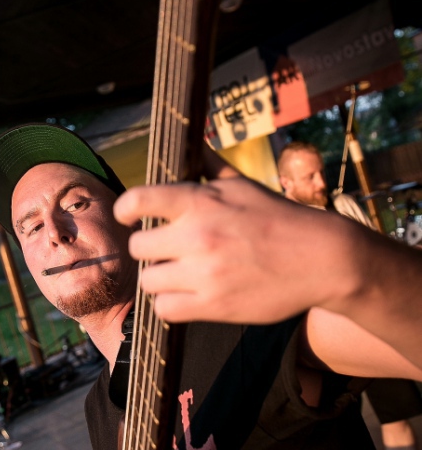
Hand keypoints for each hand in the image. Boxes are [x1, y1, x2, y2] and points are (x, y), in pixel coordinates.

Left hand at [113, 178, 352, 324]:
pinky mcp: (214, 305)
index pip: (139, 200)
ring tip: (179, 274)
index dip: (126, 209)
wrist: (323, 259)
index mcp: (202, 201)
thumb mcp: (243, 185)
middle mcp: (198, 236)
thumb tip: (192, 139)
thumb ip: (210, 166)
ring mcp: (205, 273)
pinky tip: (185, 295)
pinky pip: (165, 309)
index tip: (129, 215)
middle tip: (167, 249)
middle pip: (138, 246)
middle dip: (150, 247)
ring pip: (149, 280)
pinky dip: (171, 304)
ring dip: (160, 278)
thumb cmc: (280, 219)